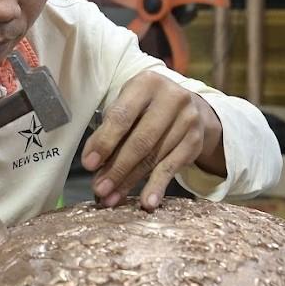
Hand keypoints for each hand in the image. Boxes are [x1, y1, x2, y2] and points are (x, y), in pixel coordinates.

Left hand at [81, 72, 224, 211]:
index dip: (104, 142)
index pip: (122, 116)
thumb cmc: (146, 107)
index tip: (89, 164)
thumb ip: (110, 129)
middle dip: (117, 168)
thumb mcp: (128, 106)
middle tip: (100, 189)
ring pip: (154, 157)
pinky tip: (147, 202)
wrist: (190, 106)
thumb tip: (93, 163)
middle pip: (140, 140)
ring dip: (130, 181)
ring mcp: (188, 120)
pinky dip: (157, 186)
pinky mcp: (196, 141)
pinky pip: (172, 167)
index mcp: (146, 83)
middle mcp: (171, 98)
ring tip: (112, 198)